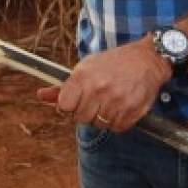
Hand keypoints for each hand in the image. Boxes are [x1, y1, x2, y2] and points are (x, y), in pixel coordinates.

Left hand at [36, 40, 168, 130]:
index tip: (75, 101)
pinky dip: (118, 121)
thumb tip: (41, 96)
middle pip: (80, 118)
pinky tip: (121, 106)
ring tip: (110, 101)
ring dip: (102, 117)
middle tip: (96, 99)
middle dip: (85, 112)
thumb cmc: (112, 63)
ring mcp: (116, 100)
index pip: (64, 106)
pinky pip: (117, 128)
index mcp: (83, 76)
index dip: (68, 106)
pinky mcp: (132, 110)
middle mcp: (98, 88)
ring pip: (98, 124)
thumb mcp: (85, 68)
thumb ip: (63, 86)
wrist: (146, 59)